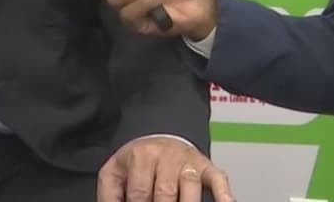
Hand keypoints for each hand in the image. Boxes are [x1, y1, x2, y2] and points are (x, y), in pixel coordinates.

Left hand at [97, 137, 233, 201]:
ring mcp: (189, 161)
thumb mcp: (114, 173)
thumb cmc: (135, 163)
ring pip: (191, 188)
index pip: (139, 194)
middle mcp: (168, 156)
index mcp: (142, 156)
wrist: (157, 137)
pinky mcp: (206, 166)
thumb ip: (109, 196)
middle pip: (165, 194)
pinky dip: (223, 194)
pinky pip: (218, 179)